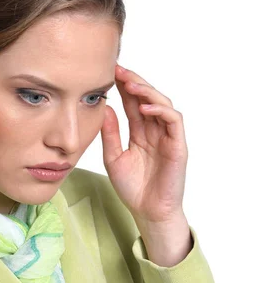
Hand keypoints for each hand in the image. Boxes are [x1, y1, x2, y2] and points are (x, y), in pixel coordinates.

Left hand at [100, 64, 188, 223]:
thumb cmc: (133, 189)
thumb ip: (110, 134)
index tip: (108, 74)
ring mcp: (168, 137)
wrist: (148, 212)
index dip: (123, 88)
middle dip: (134, 82)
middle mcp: (155, 131)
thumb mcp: (113, 158)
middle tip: (117, 70)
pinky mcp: (178, 145)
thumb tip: (104, 109)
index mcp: (140, 133)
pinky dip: (161, 111)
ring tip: (130, 83)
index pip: (133, 103)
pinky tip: (144, 108)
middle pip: (147, 98)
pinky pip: (174, 121)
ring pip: (162, 104)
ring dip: (147, 91)